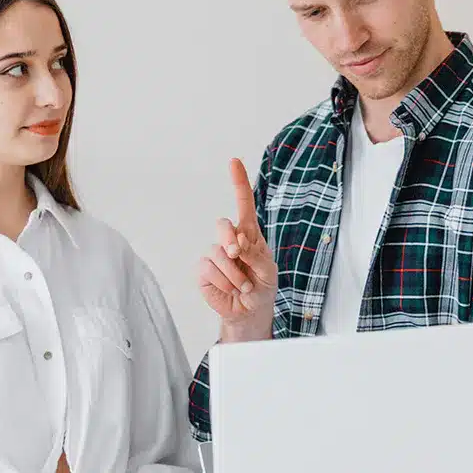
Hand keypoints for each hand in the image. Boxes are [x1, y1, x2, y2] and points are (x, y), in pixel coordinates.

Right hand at [198, 158, 277, 341]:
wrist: (250, 311)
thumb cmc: (262, 287)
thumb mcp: (268, 271)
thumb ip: (255, 255)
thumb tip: (237, 242)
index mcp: (249, 234)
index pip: (243, 203)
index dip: (238, 182)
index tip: (233, 162)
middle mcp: (229, 240)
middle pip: (223, 224)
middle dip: (230, 240)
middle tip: (237, 255)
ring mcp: (215, 254)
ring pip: (217, 253)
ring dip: (233, 273)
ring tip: (243, 285)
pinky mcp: (204, 271)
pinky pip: (208, 269)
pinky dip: (223, 282)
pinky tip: (231, 289)